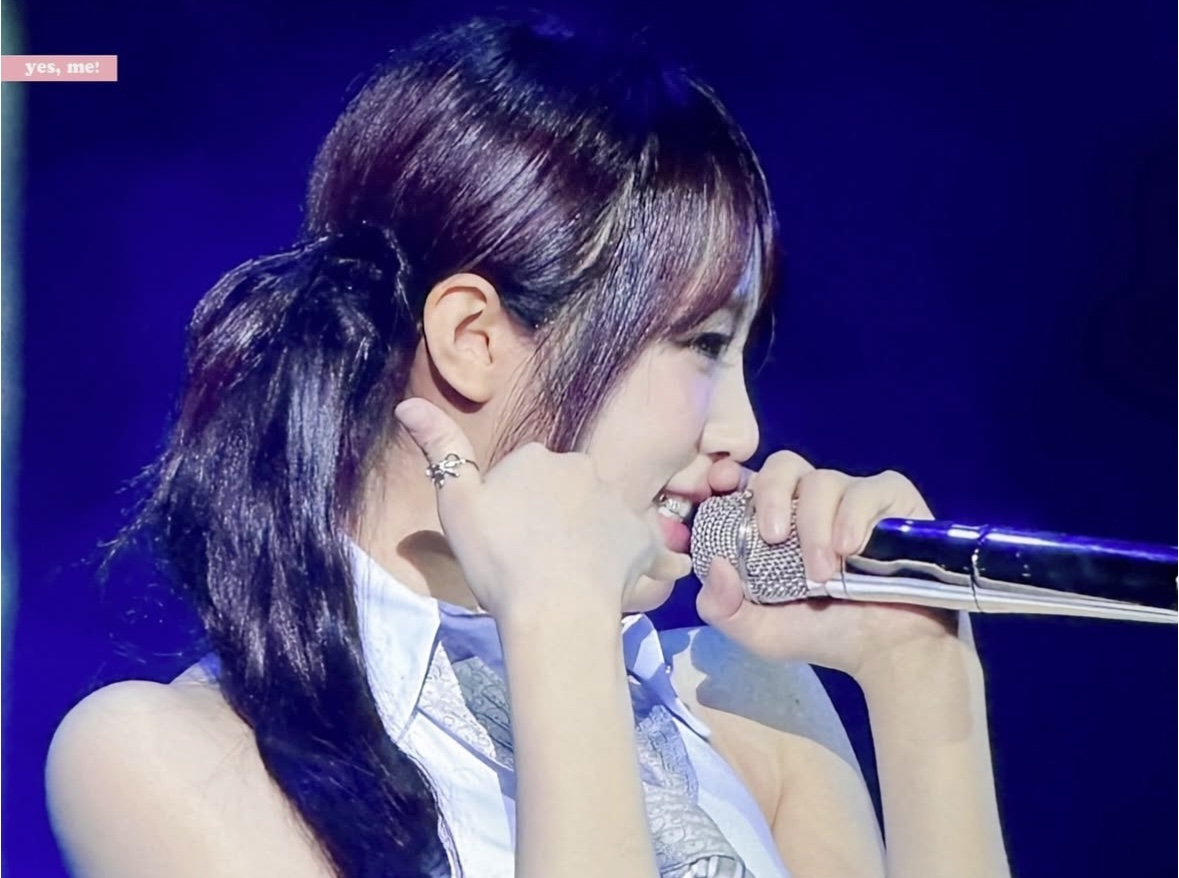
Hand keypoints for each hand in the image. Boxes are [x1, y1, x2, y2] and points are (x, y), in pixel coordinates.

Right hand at [393, 397, 689, 622]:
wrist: (555, 610)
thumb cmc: (498, 559)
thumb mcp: (456, 504)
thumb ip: (440, 449)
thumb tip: (407, 405)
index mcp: (536, 456)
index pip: (524, 471)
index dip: (512, 503)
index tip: (505, 535)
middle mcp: (582, 466)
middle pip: (565, 487)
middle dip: (554, 513)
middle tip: (535, 557)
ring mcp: (617, 501)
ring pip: (600, 513)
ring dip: (591, 535)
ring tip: (573, 577)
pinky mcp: (643, 537)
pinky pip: (642, 544)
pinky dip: (641, 558)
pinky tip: (647, 577)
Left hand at [695, 453, 961, 680]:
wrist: (887, 651)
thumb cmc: (823, 633)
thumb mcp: (760, 631)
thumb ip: (721, 606)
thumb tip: (716, 564)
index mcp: (773, 520)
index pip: (745, 479)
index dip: (728, 474)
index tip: (720, 485)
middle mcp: (809, 501)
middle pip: (782, 466)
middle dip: (772, 495)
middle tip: (773, 538)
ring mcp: (850, 496)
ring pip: (822, 481)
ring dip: (815, 527)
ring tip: (823, 573)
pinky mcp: (891, 498)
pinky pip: (867, 489)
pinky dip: (853, 517)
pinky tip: (850, 549)